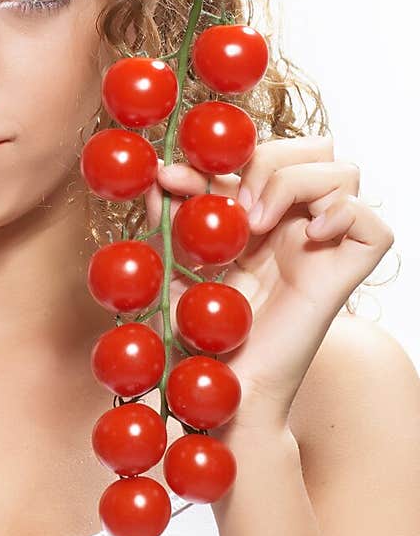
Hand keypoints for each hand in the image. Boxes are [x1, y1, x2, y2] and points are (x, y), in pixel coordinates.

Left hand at [142, 133, 394, 435]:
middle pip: (314, 148)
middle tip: (234, 207)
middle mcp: (297, 225)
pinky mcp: (346, 276)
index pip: (264, 152)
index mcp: (258, 216)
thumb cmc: (196, 338)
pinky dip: (344, 214)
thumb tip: (160, 177)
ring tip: (255, 228)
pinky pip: (374, 224)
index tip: (175, 177)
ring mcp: (325, 248)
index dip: (225, 153)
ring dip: (295, 184)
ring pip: (344, 173)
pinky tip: (307, 238)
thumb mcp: (175, 267)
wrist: (218, 388)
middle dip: (269, 159)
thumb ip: (172, 220)